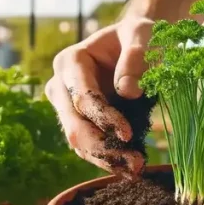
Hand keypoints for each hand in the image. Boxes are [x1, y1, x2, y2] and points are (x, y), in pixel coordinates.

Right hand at [46, 16, 154, 177]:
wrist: (136, 46)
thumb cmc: (138, 37)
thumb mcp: (143, 35)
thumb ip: (137, 56)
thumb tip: (127, 91)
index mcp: (69, 62)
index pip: (82, 97)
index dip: (104, 118)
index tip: (129, 134)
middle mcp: (60, 87)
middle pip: (75, 126)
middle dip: (103, 148)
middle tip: (135, 164)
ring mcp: (67, 108)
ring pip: (78, 143)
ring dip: (106, 160)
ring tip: (136, 169)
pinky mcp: (80, 124)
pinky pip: (89, 148)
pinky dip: (109, 160)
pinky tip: (130, 167)